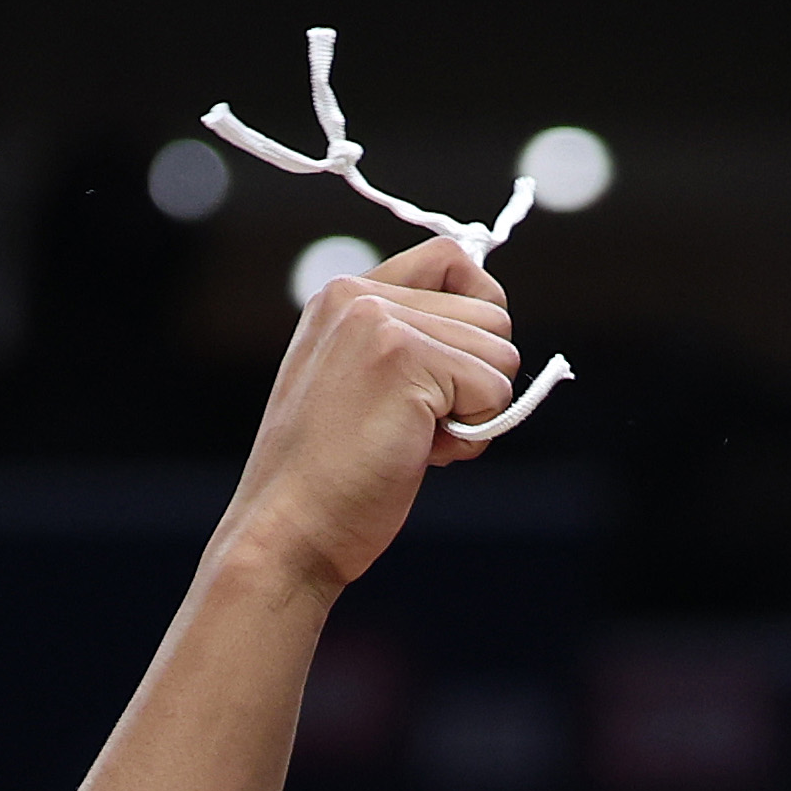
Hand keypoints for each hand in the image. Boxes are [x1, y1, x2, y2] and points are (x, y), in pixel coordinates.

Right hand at [212, 232, 521, 601]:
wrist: (289, 531)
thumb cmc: (329, 479)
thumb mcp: (359, 386)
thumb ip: (410, 344)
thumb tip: (495, 331)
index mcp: (344, 296)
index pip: (453, 259)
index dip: (480, 310)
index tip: (460, 364)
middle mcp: (361, 295)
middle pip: (492, 312)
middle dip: (476, 377)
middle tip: (419, 425)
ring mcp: (382, 323)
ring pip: (501, 353)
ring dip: (476, 411)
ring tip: (415, 440)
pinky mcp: (406, 360)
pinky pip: (496, 391)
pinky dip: (474, 436)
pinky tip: (420, 455)